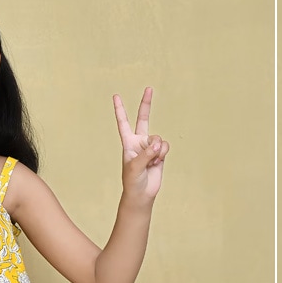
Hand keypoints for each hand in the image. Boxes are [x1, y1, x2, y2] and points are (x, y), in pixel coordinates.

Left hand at [113, 87, 168, 203]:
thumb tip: (157, 143)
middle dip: (146, 104)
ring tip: (152, 162)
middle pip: (143, 118)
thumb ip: (146, 154)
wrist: (142, 194)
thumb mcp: (135, 167)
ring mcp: (150, 146)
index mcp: (128, 143)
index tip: (116, 96)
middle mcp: (139, 142)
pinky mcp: (160, 153)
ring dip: (157, 150)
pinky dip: (163, 154)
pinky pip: (165, 146)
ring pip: (158, 138)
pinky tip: (157, 162)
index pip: (123, 123)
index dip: (120, 110)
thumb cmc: (133, 181)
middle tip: (149, 88)